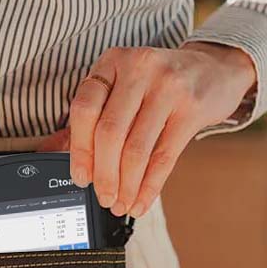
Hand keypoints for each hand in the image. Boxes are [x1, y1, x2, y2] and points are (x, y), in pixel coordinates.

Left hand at [44, 43, 256, 217]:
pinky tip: (142, 202)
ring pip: (135, 149)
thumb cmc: (157, 85)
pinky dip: (149, 186)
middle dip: (103, 175)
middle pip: (109, 133)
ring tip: (121, 204)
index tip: (80, 178)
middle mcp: (139, 69)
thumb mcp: (121, 87)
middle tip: (103, 198)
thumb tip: (51, 152)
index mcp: (112, 63)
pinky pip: (164, 157)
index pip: (84, 110)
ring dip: (126, 186)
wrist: (215, 69)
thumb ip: (91, 117)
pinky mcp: (192, 108)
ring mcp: (168, 86)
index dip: (79, 150)